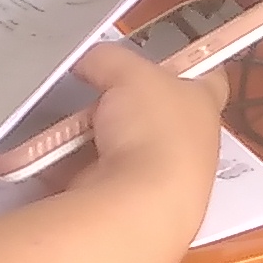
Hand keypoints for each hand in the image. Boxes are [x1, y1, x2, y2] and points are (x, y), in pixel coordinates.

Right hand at [76, 39, 224, 262]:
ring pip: (117, 145)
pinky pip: (91, 174)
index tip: (165, 54)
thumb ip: (108, 58)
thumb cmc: (154, 132)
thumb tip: (88, 62)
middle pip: (153, 113)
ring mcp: (158, 179)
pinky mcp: (127, 205)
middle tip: (94, 90)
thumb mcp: (129, 73)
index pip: (208, 74)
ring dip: (91, 136)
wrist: (138, 207)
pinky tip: (54, 156)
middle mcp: (189, 145)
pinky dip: (71, 165)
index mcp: (203, 105)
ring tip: (68, 125)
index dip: (188, 60)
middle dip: (122, 103)